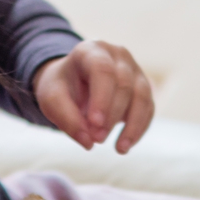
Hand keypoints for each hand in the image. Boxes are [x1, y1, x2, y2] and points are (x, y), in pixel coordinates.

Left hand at [34, 40, 154, 153]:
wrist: (72, 82)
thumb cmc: (61, 87)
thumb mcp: (51, 99)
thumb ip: (66, 118)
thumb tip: (89, 142)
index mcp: (91, 50)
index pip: (103, 70)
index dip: (102, 98)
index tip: (95, 125)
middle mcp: (117, 55)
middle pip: (123, 84)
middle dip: (112, 115)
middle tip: (97, 139)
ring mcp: (134, 69)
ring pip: (142, 96)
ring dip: (133, 125)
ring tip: (119, 149)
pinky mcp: (142, 87)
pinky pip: (148, 108)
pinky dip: (139, 128)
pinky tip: (125, 145)